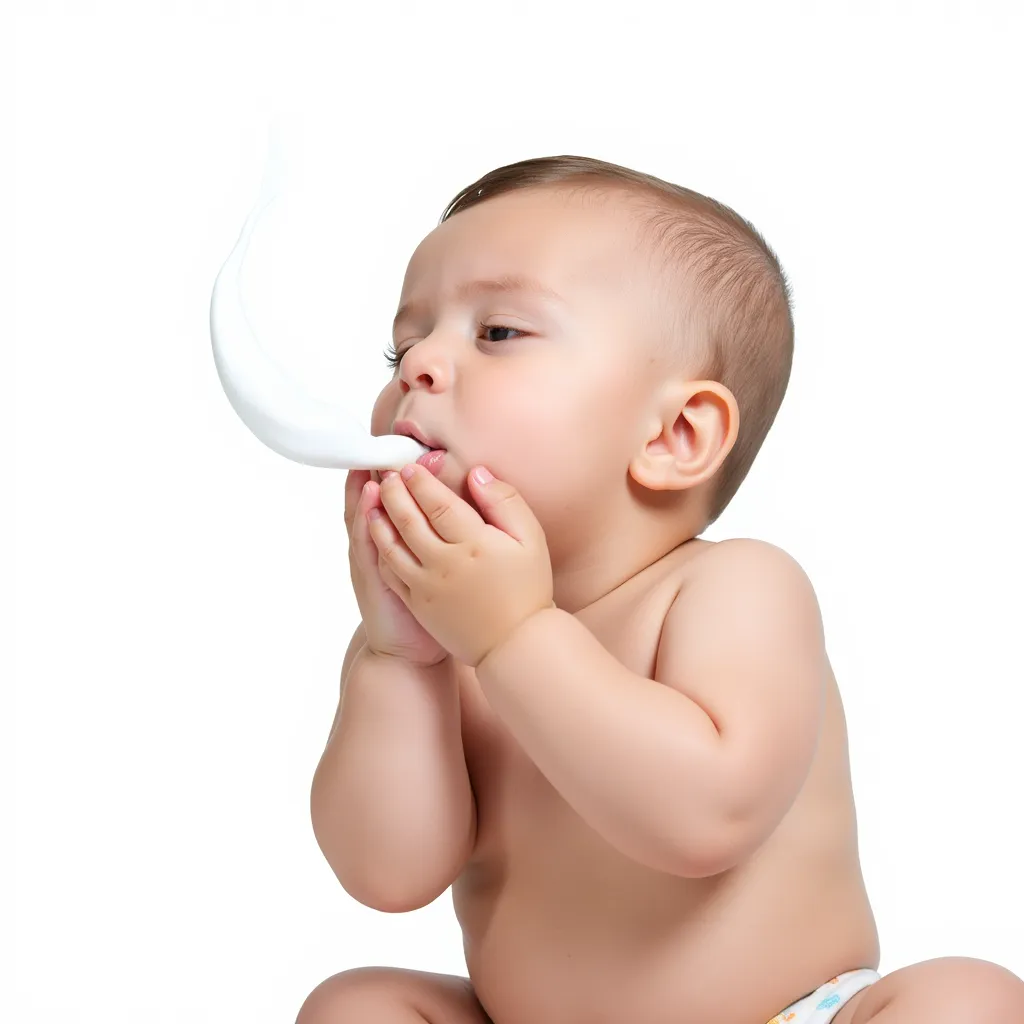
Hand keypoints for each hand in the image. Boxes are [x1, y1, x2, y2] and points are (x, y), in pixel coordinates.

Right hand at [343, 466, 448, 665]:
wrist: (409, 653)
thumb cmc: (433, 607)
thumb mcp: (438, 566)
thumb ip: (447, 534)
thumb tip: (466, 500)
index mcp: (402, 540)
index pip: (399, 499)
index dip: (407, 473)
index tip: (422, 448)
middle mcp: (381, 545)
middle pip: (377, 500)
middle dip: (385, 471)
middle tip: (398, 444)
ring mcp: (371, 560)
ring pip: (363, 515)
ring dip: (367, 487)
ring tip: (374, 458)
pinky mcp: (370, 577)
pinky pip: (363, 544)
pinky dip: (363, 520)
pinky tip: (368, 500)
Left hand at [367, 464, 553, 666]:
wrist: (517, 644)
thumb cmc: (528, 589)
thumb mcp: (531, 539)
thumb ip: (505, 501)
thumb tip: (476, 474)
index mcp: (474, 543)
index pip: (437, 503)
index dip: (421, 482)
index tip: (411, 466)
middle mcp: (445, 563)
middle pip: (409, 519)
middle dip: (394, 492)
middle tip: (388, 474)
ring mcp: (427, 585)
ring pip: (393, 544)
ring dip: (380, 517)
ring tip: (376, 497)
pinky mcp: (418, 604)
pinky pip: (392, 571)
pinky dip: (381, 548)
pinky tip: (378, 535)